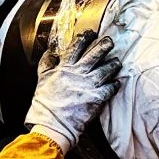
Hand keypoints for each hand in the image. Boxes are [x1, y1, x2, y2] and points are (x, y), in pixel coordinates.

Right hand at [26, 30, 120, 151]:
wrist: (51, 124)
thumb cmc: (45, 104)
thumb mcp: (42, 80)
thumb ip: (46, 64)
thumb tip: (50, 52)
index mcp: (64, 68)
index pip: (76, 47)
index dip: (84, 38)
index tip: (90, 34)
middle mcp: (78, 74)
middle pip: (94, 55)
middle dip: (104, 46)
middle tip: (109, 41)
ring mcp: (88, 86)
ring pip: (105, 69)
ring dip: (112, 64)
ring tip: (117, 61)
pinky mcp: (96, 98)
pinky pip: (109, 88)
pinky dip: (114, 85)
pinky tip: (116, 83)